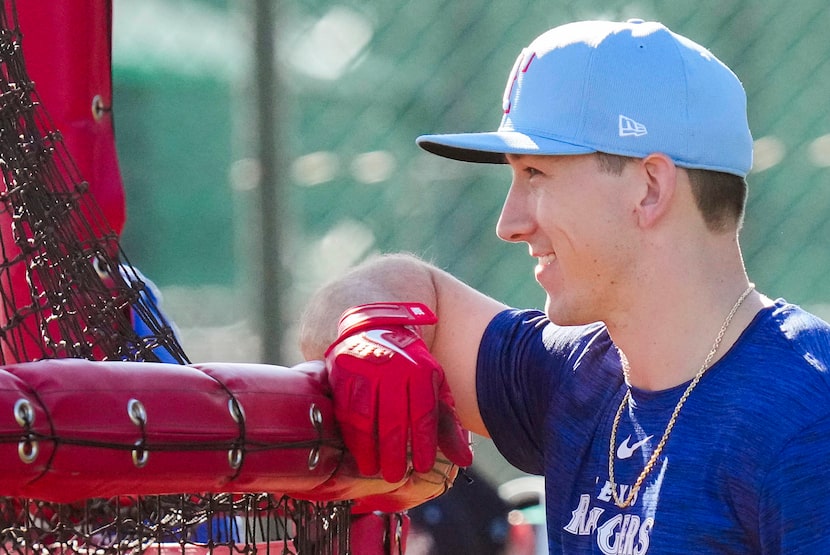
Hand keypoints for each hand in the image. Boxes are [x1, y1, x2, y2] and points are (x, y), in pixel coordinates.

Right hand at [325, 302, 471, 481]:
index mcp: (421, 370)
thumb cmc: (409, 365)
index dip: (423, 442)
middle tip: (396, 476)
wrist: (375, 325)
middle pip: (394, 418)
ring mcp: (365, 369)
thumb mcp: (432, 385)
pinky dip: (351, 434)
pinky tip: (357, 451)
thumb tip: (464, 460)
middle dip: (395, 451)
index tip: (422, 468)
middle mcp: (393, 368)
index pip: (423, 412)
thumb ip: (446, 422)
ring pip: (366, 417)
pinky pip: (345, 409)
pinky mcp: (342, 371)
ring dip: (369, 448)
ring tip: (374, 470)